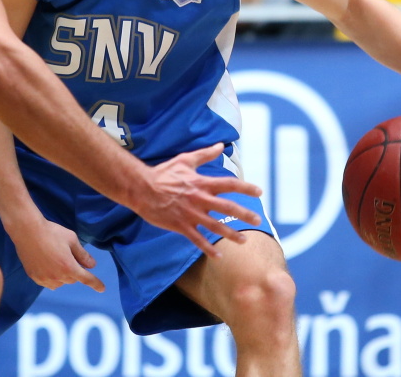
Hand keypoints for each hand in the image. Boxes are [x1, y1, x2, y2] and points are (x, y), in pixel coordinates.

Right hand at [9, 219, 104, 291]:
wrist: (27, 231)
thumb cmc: (51, 232)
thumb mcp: (71, 239)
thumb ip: (82, 255)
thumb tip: (92, 265)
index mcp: (69, 267)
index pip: (86, 279)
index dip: (96, 284)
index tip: (102, 289)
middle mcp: (57, 276)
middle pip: (72, 279)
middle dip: (73, 270)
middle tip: (67, 255)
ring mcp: (44, 278)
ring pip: (60, 282)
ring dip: (62, 275)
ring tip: (55, 258)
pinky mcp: (34, 277)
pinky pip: (48, 282)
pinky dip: (51, 276)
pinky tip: (47, 263)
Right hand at [131, 143, 262, 257]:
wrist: (142, 189)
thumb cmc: (163, 173)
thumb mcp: (185, 160)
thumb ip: (204, 154)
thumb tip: (220, 145)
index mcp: (201, 183)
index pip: (229, 184)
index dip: (245, 188)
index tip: (259, 192)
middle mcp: (200, 199)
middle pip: (227, 207)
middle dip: (245, 214)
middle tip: (257, 219)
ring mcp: (191, 214)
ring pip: (216, 226)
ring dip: (231, 234)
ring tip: (243, 240)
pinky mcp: (181, 226)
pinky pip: (197, 240)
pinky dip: (208, 248)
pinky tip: (218, 256)